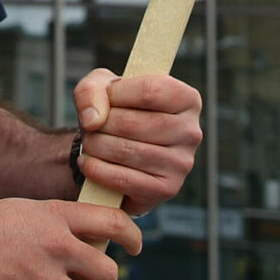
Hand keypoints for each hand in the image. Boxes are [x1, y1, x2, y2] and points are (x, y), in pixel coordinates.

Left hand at [73, 69, 202, 215]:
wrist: (118, 157)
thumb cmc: (117, 115)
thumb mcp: (103, 90)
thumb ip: (92, 90)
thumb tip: (94, 120)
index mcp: (186, 99)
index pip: (150, 90)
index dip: (117, 94)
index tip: (106, 100)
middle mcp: (191, 131)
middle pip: (132, 123)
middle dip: (101, 125)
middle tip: (91, 128)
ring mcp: (182, 163)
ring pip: (126, 151)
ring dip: (96, 147)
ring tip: (91, 144)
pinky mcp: (167, 189)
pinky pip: (124, 179)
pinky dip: (98, 170)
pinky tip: (89, 163)